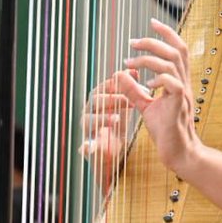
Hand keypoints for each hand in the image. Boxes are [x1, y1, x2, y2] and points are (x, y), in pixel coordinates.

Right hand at [81, 73, 134, 195]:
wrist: (113, 152)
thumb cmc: (118, 124)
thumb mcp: (125, 106)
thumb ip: (128, 89)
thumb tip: (134, 70)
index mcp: (98, 100)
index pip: (105, 87)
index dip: (119, 84)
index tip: (136, 85)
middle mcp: (89, 111)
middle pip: (97, 100)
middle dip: (114, 99)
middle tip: (131, 102)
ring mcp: (87, 128)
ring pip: (89, 119)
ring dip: (102, 118)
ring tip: (116, 119)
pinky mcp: (88, 146)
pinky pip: (85, 145)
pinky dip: (86, 146)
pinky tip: (88, 147)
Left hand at [115, 18, 199, 174]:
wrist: (178, 153)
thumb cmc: (165, 130)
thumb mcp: (145, 106)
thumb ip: (133, 90)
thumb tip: (120, 73)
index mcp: (178, 80)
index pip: (178, 49)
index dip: (167, 33)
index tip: (152, 22)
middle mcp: (183, 83)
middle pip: (176, 50)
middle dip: (153, 41)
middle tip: (131, 42)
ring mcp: (182, 93)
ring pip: (172, 63)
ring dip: (149, 58)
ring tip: (131, 62)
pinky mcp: (178, 106)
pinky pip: (171, 83)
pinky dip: (158, 78)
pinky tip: (146, 84)